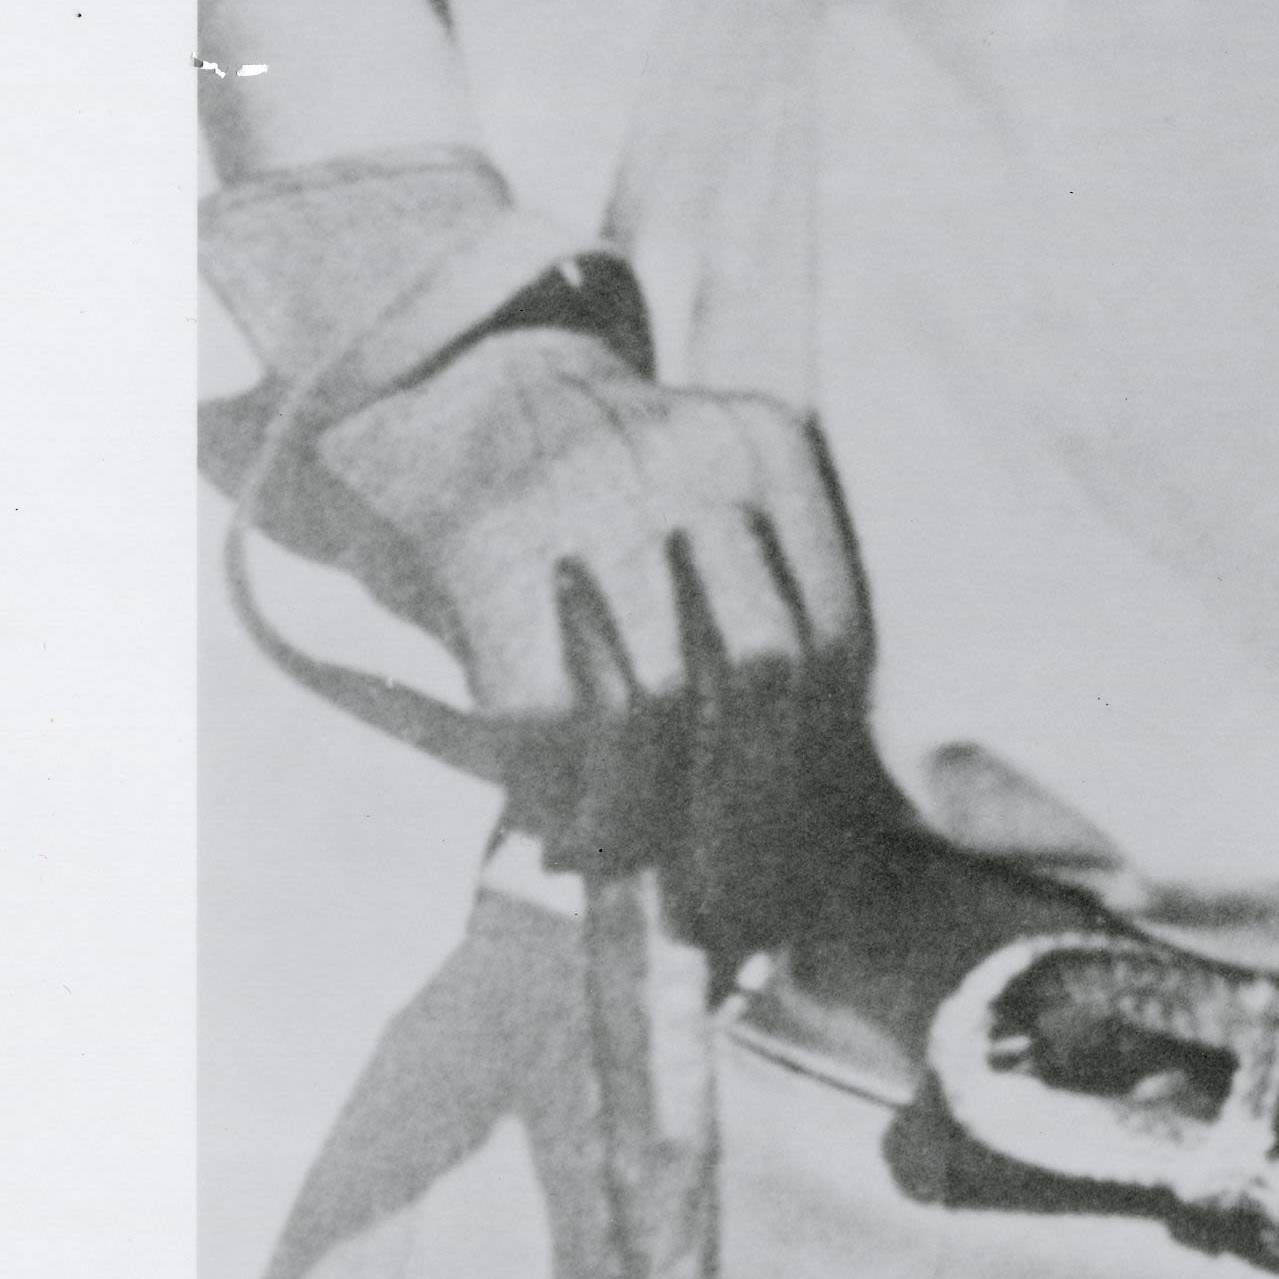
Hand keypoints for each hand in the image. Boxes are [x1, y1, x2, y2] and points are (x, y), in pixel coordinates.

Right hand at [282, 326, 877, 963]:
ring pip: (654, 699)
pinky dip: (558, 788)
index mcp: (772, 452)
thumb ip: (746, 615)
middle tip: (729, 899)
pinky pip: (546, 702)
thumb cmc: (590, 486)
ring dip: (643, 814)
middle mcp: (697, 462)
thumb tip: (786, 818)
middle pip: (762, 670)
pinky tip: (557, 824)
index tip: (808, 854)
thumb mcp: (697, 502)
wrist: (442, 379)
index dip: (826, 764)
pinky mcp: (489, 539)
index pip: (836, 632)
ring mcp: (591, 495)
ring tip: (625, 861)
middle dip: (750, 809)